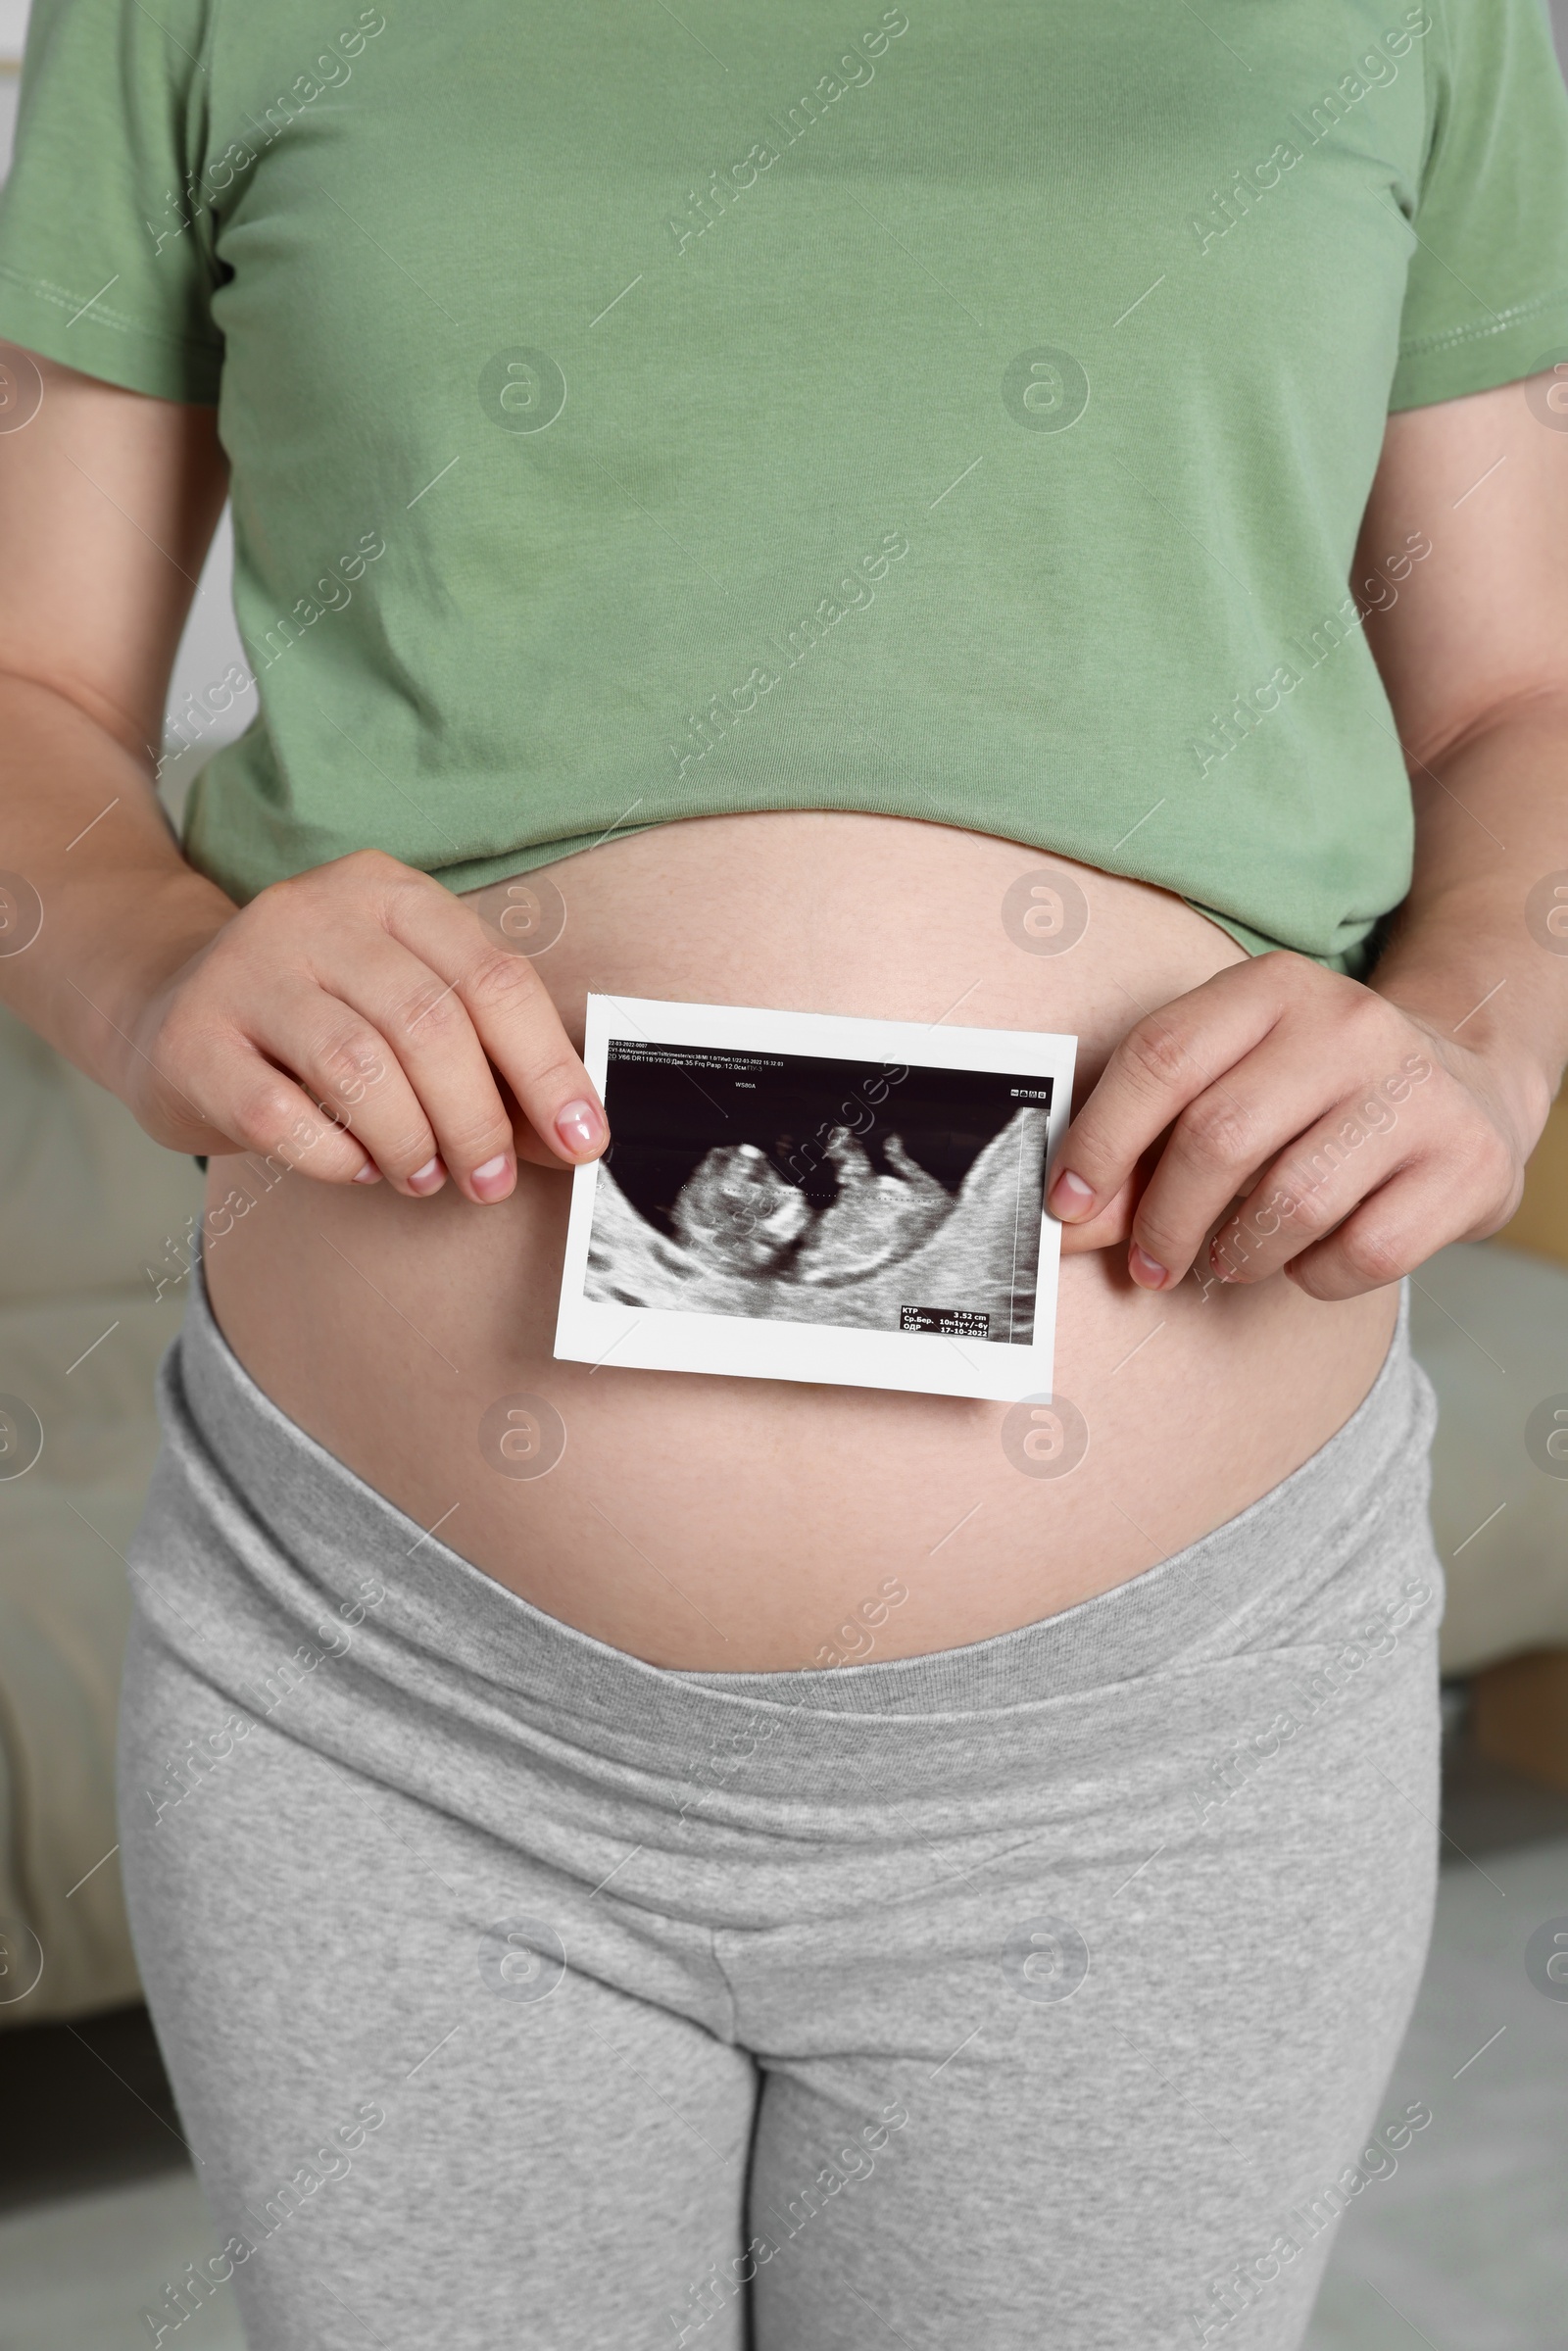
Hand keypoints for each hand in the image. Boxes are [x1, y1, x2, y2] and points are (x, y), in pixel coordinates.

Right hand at [113, 849, 605, 1200]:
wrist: (168, 1005)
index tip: (584, 1141)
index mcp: (389, 893)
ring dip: (411, 1141)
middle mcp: (314, 914)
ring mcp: (245, 970)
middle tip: (492, 1179)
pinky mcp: (192, 1039)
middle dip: (478, 1119)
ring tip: (424, 1174)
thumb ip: (486, 1055)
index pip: (493, 978)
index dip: (548, 1069)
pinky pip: (279, 1115)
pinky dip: (335, 1157)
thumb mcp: (404, 1004)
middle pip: (430, 1024)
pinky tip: (355, 1165)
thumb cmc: (316, 1014)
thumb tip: (571, 1136)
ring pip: (359, 1068)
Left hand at [1046, 952, 1544, 1300]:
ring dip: (1238, 1254)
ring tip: (1230, 1258)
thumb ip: (1150, 1140)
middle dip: (1163, 1219)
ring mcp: (1416, 1092)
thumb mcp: (1235, 1079)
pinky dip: (1314, 1274)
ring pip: (1290, 1203)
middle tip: (1148, 1263)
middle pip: (1218, 1136)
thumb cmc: (1316, 1092)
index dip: (1101, 1141)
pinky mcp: (1465, 1163)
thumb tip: (1076, 1220)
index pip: (1162, 1057)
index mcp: (1273, 987)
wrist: (1467, 1085)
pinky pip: (1360, 1252)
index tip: (1068, 1206)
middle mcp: (1349, 1025)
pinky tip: (1308, 1256)